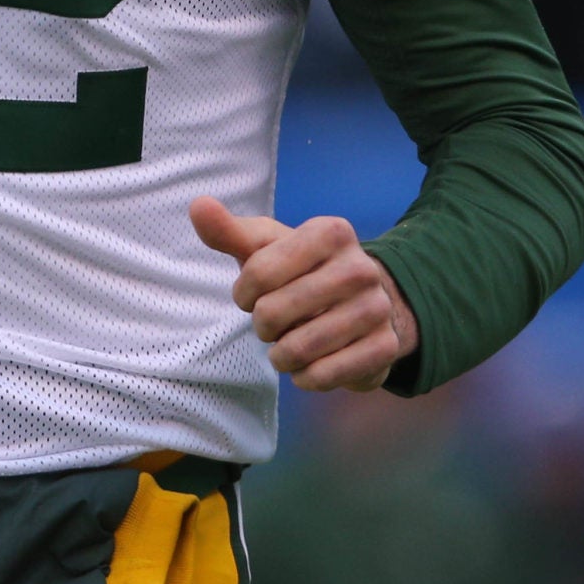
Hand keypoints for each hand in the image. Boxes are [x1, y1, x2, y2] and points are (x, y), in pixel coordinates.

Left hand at [189, 198, 418, 392]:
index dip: (244, 293)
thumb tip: (198, 205)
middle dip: (262, 326)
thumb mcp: (268, 248)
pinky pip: (323, 376)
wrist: (366, 302)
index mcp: (330, 233)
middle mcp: (360, 267)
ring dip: (281, 356)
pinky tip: (311, 365)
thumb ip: (230, 231)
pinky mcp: (385, 348)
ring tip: (288, 345)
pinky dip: (305, 377)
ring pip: (297, 349)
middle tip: (273, 323)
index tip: (253, 295)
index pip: (257, 272)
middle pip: (273, 313)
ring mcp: (377, 308)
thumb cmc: (302, 272)